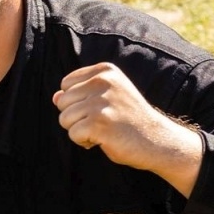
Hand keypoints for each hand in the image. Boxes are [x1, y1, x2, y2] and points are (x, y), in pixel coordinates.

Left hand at [52, 63, 202, 196]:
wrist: (158, 141)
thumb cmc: (129, 120)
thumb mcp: (107, 99)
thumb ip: (80, 95)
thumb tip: (55, 97)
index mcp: (105, 71)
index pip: (66, 84)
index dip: (77, 102)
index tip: (100, 108)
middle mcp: (103, 82)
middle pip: (62, 102)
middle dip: (76, 118)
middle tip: (102, 122)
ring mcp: (101, 102)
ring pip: (64, 119)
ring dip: (79, 131)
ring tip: (103, 130)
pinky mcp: (99, 123)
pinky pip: (73, 134)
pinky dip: (84, 142)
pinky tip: (104, 139)